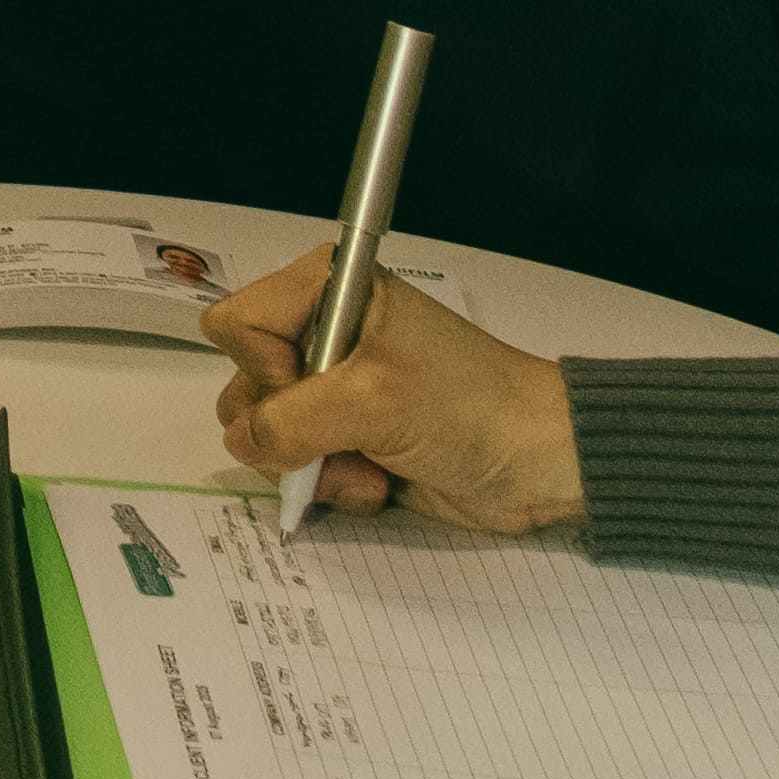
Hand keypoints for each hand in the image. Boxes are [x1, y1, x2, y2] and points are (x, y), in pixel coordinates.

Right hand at [199, 246, 582, 531]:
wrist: (540, 462)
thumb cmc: (464, 408)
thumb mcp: (371, 402)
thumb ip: (288, 421)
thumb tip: (242, 445)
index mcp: (327, 293)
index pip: (238, 324)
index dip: (262, 366)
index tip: (313, 387)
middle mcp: (322, 335)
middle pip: (245, 384)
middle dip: (287, 428)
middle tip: (342, 437)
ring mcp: (335, 391)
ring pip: (267, 436)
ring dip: (314, 465)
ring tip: (367, 471)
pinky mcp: (350, 439)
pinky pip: (301, 467)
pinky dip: (333, 484)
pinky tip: (378, 486)